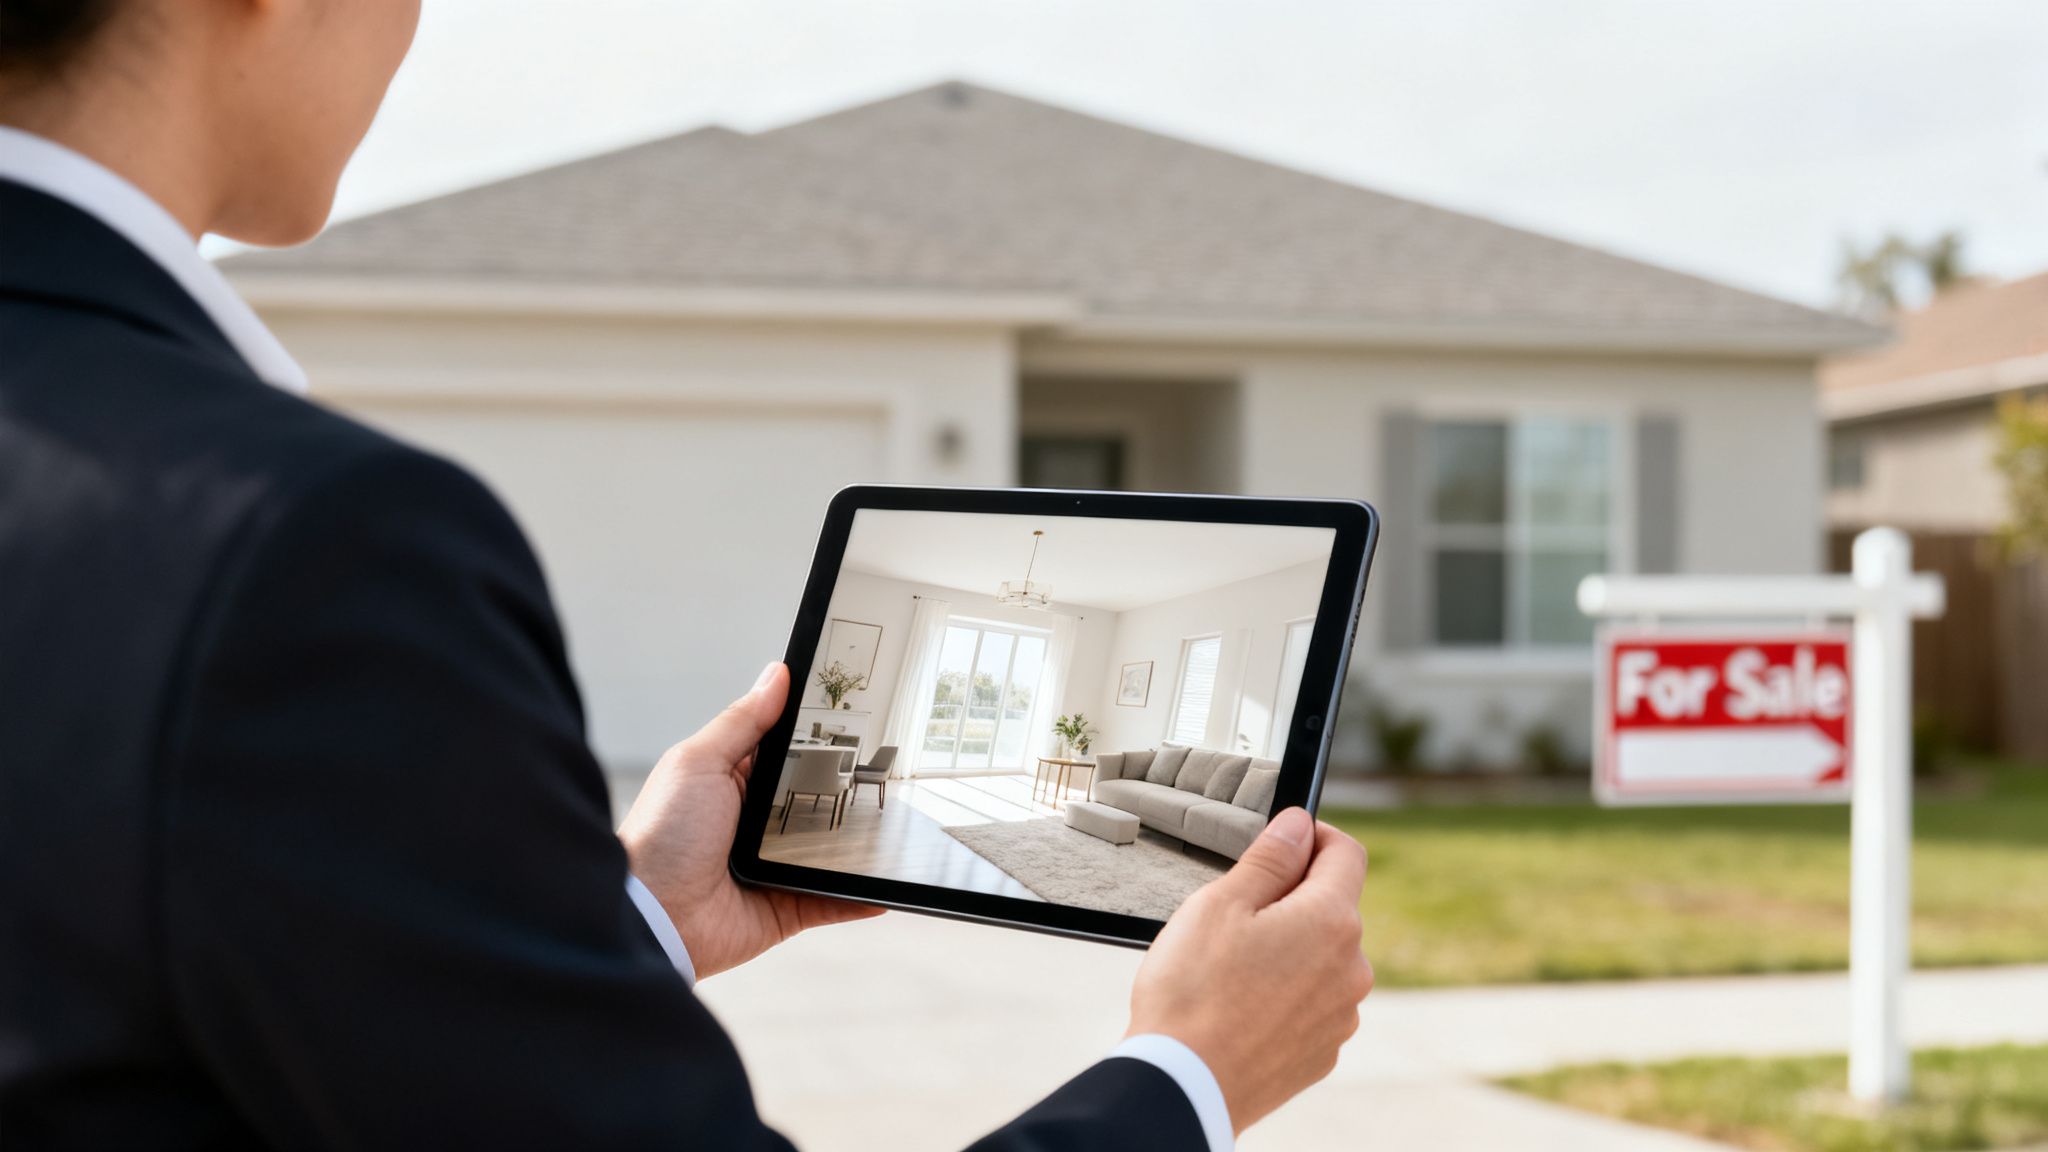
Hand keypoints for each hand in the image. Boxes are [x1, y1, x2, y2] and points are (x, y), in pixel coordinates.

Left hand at [618, 662, 881, 978]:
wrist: (655, 917)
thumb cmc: (662, 837)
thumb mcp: (699, 763)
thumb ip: (742, 721)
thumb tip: (777, 675)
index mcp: (733, 782)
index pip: (786, 752)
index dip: (816, 736)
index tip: (857, 715)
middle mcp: (755, 824)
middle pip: (815, 798)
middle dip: (846, 788)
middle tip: (888, 768)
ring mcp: (774, 866)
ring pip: (830, 848)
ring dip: (858, 841)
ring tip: (895, 822)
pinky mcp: (786, 905)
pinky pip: (833, 899)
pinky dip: (862, 896)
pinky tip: (888, 885)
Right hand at [1126, 808, 1371, 1131]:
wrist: (1184, 1084)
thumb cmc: (1193, 991)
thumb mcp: (1220, 904)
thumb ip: (1269, 858)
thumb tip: (1299, 824)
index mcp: (1331, 921)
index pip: (1345, 854)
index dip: (1312, 836)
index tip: (1282, 841)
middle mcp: (1351, 969)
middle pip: (1332, 909)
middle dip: (1292, 899)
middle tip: (1234, 913)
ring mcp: (1340, 1015)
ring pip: (1321, 959)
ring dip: (1290, 949)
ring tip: (1231, 968)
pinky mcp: (1322, 1052)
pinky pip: (1312, 1004)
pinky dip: (1285, 994)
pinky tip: (1241, 1005)